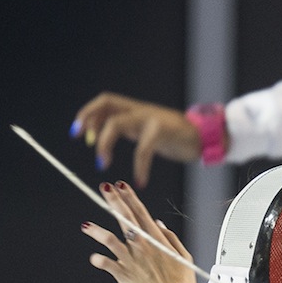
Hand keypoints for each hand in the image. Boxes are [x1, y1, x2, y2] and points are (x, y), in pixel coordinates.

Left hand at [71, 92, 201, 187]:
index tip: (77, 133)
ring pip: (116, 123)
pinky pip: (143, 149)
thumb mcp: (145, 130)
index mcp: (134, 109)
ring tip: (102, 163)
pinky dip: (139, 167)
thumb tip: (96, 138)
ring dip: (104, 143)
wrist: (204, 136)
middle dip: (89, 119)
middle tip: (83, 140)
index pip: (105, 102)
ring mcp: (150, 118)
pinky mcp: (162, 130)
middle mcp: (140, 110)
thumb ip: (126, 130)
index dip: (88, 113)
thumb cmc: (174, 136)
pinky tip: (140, 180)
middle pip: (107, 104)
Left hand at [81, 181, 195, 282]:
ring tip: (86, 226)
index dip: (130, 197)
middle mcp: (143, 245)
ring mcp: (132, 259)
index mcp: (157, 239)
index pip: (141, 212)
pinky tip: (93, 258)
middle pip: (125, 218)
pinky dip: (100, 261)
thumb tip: (158, 223)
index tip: (120, 185)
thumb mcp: (182, 256)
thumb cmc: (180, 282)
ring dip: (97, 231)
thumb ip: (170, 237)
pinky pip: (108, 265)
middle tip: (105, 188)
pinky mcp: (124, 274)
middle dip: (115, 201)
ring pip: (111, 239)